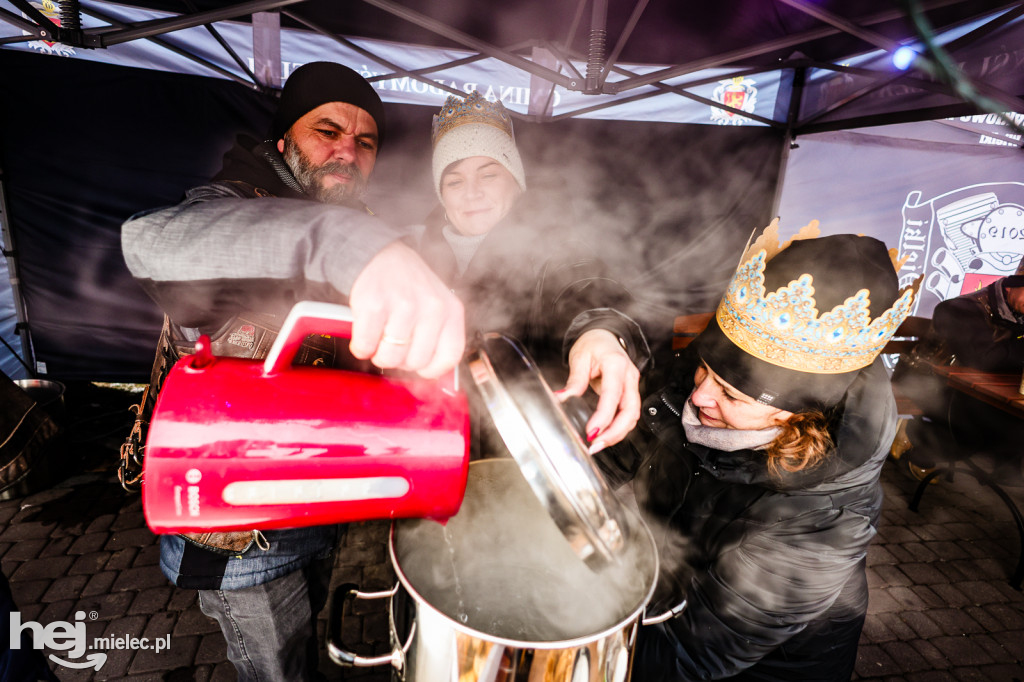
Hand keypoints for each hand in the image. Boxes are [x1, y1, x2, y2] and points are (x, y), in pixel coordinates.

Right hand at [348, 241, 465, 377]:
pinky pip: (366, 346)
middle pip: (415, 362)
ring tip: (379, 336)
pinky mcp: (375, 305)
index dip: (430, 369)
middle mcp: (432, 308)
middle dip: (400, 359)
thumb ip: (440, 338)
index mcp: (451, 311)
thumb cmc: (410, 286)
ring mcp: (404, 305)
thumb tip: (434, 380)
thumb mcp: (438, 307)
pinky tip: (366, 333)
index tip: (418, 365)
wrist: (382, 254)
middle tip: (393, 342)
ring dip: (379, 353)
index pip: (449, 358)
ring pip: (390, 358)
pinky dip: (361, 346)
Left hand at [560, 329, 640, 452]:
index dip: (604, 417)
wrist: (604, 336)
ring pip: (632, 416)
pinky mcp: (629, 393)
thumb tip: (562, 398)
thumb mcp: (579, 358)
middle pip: (630, 411)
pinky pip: (628, 414)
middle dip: (614, 432)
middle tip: (595, 444)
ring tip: (597, 444)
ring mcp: (632, 385)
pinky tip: (604, 436)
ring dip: (617, 434)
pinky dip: (618, 428)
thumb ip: (574, 380)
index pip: (613, 395)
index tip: (591, 431)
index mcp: (616, 364)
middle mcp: (629, 376)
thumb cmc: (593, 344)